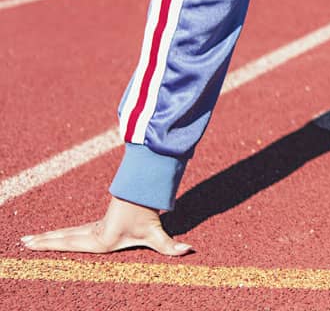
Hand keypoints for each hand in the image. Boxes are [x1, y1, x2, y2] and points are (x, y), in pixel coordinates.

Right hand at [21, 196, 191, 255]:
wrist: (146, 194)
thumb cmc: (149, 215)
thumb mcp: (158, 233)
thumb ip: (171, 246)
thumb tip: (189, 251)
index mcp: (100, 239)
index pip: (71, 243)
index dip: (52, 244)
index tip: (34, 244)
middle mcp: (92, 234)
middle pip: (63, 237)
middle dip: (43, 241)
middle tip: (23, 242)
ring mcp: (92, 229)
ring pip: (65, 233)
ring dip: (47, 237)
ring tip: (27, 240)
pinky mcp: (95, 227)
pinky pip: (72, 232)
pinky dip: (58, 235)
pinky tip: (49, 238)